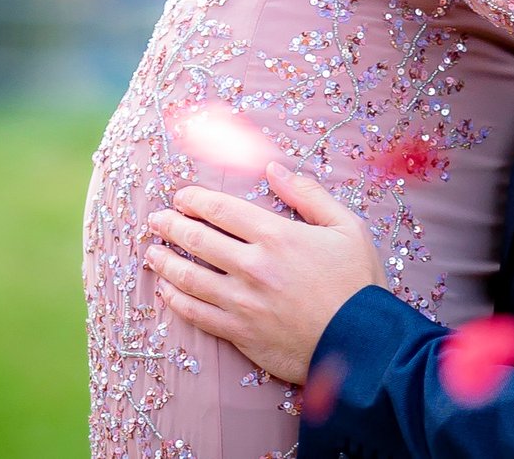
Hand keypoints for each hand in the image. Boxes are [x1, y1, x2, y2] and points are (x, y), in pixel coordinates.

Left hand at [145, 162, 385, 384]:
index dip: (194, 200)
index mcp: (276, 236)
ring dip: (164, 262)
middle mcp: (253, 267)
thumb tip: (275, 169)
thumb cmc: (358, 283)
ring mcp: (243, 303)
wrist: (362, 344)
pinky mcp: (240, 333)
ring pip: (189, 277)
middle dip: (170, 225)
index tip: (181, 196)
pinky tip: (166, 291)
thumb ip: (309, 194)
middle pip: (197, 240)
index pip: (221, 210)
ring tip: (150, 252)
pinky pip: (197, 315)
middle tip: (155, 219)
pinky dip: (176, 300)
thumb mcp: (347, 227)